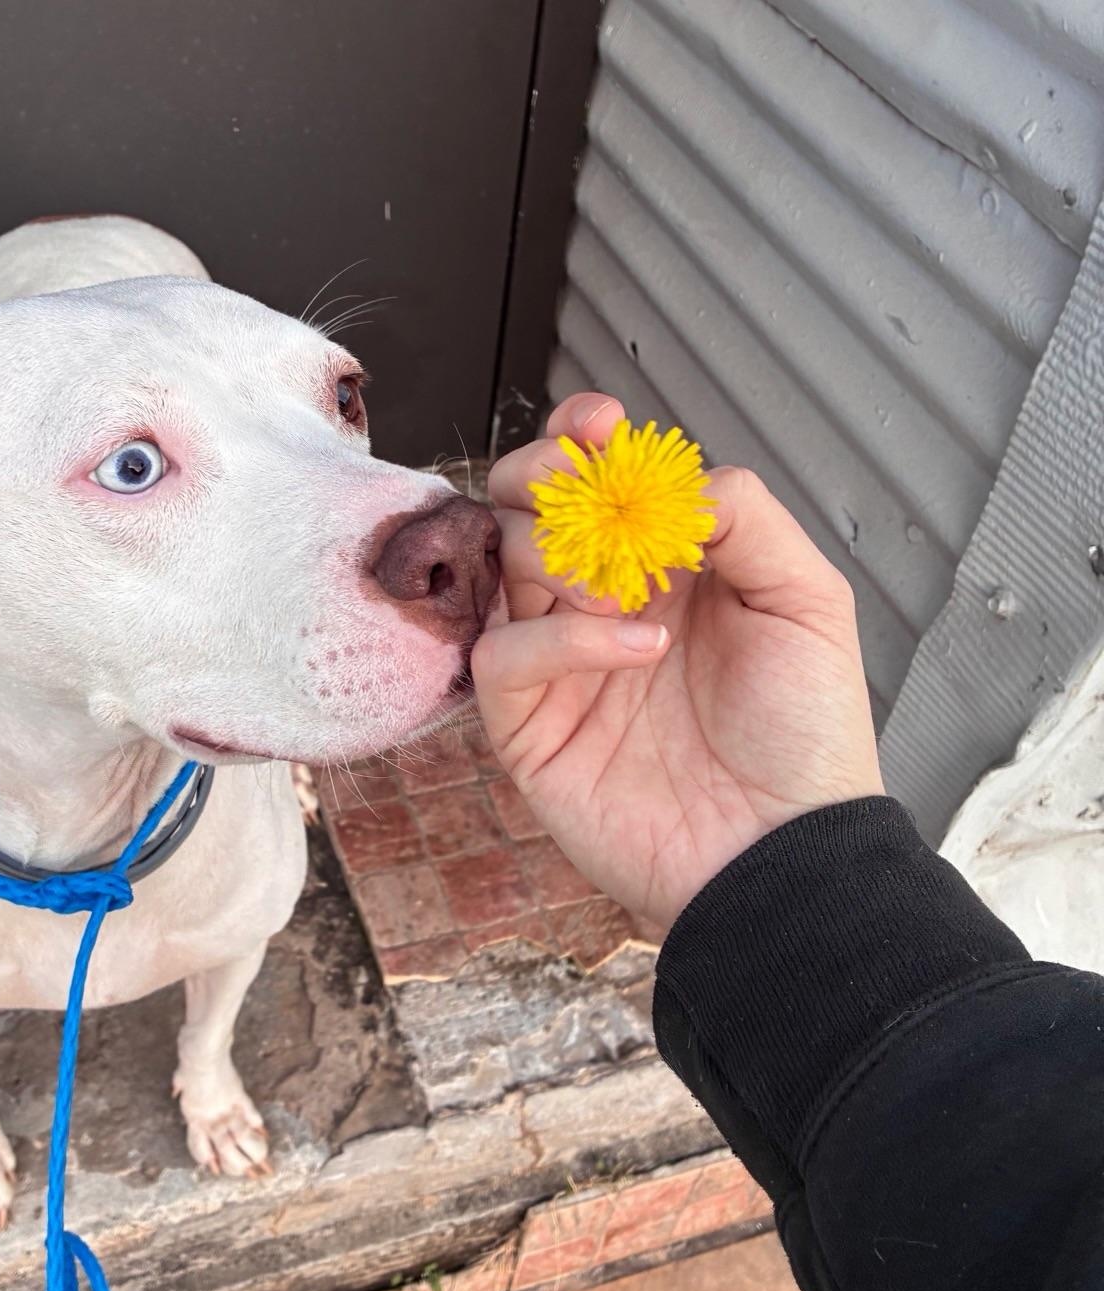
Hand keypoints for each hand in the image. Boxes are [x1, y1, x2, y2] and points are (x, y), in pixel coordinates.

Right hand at [472, 393, 883, 927]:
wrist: (781, 849)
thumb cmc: (804, 733)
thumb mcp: (806, 601)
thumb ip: (745, 516)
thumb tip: (673, 478)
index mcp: (661, 570)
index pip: (594, 485)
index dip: (581, 442)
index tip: (596, 424)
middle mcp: (599, 605)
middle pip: (527, 511)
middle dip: (541, 476)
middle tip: (573, 479)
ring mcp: (559, 665)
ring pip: (501, 566)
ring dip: (554, 549)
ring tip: (624, 582)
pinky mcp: (527, 726)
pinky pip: (504, 655)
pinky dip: (561, 637)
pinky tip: (636, 648)